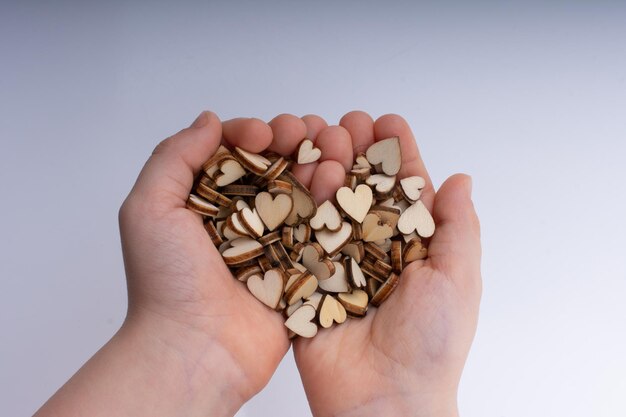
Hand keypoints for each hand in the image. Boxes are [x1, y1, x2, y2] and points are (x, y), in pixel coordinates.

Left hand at [35, 112, 310, 416]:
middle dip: (296, 141)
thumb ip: (174, 157)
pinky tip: (342, 182)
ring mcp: (276, 239)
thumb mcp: (149, 209)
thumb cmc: (166, 282)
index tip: (263, 135)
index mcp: (208, 200)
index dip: (253, 133)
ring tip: (333, 152)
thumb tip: (210, 120)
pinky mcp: (302, 264)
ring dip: (321, 163)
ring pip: (306, 189)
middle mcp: (244, 216)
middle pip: (278, 165)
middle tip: (310, 133)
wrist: (198, 347)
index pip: (237, 152)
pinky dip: (335, 201)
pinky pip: (323, 226)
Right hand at [292, 112, 481, 416]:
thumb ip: (457, 228)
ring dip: (327, 168)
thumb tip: (461, 179)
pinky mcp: (304, 278)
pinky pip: (298, 235)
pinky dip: (297, 204)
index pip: (403, 188)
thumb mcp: (458, 280)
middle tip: (347, 124)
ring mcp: (337, 261)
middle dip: (355, 151)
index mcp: (411, 246)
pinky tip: (298, 175)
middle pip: (362, 187)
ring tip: (325, 141)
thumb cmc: (431, 346)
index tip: (387, 121)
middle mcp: (373, 248)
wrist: (382, 399)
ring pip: (328, 203)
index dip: (395, 153)